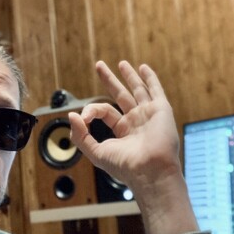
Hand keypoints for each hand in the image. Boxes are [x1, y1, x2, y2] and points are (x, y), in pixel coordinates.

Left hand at [69, 60, 198, 233]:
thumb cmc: (125, 166)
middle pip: (121, 95)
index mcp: (123, 131)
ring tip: (120, 63)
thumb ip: (81, 136)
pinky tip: (143, 68)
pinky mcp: (161, 110)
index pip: (105, 111)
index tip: (84, 117)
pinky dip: (150, 78)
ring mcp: (149, 114)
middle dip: (110, 80)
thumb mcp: (96, 152)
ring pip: (138, 90)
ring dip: (129, 75)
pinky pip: (155, 90)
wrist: (150, 171)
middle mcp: (136, 121)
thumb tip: (72, 116)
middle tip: (99, 66)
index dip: (92, 110)